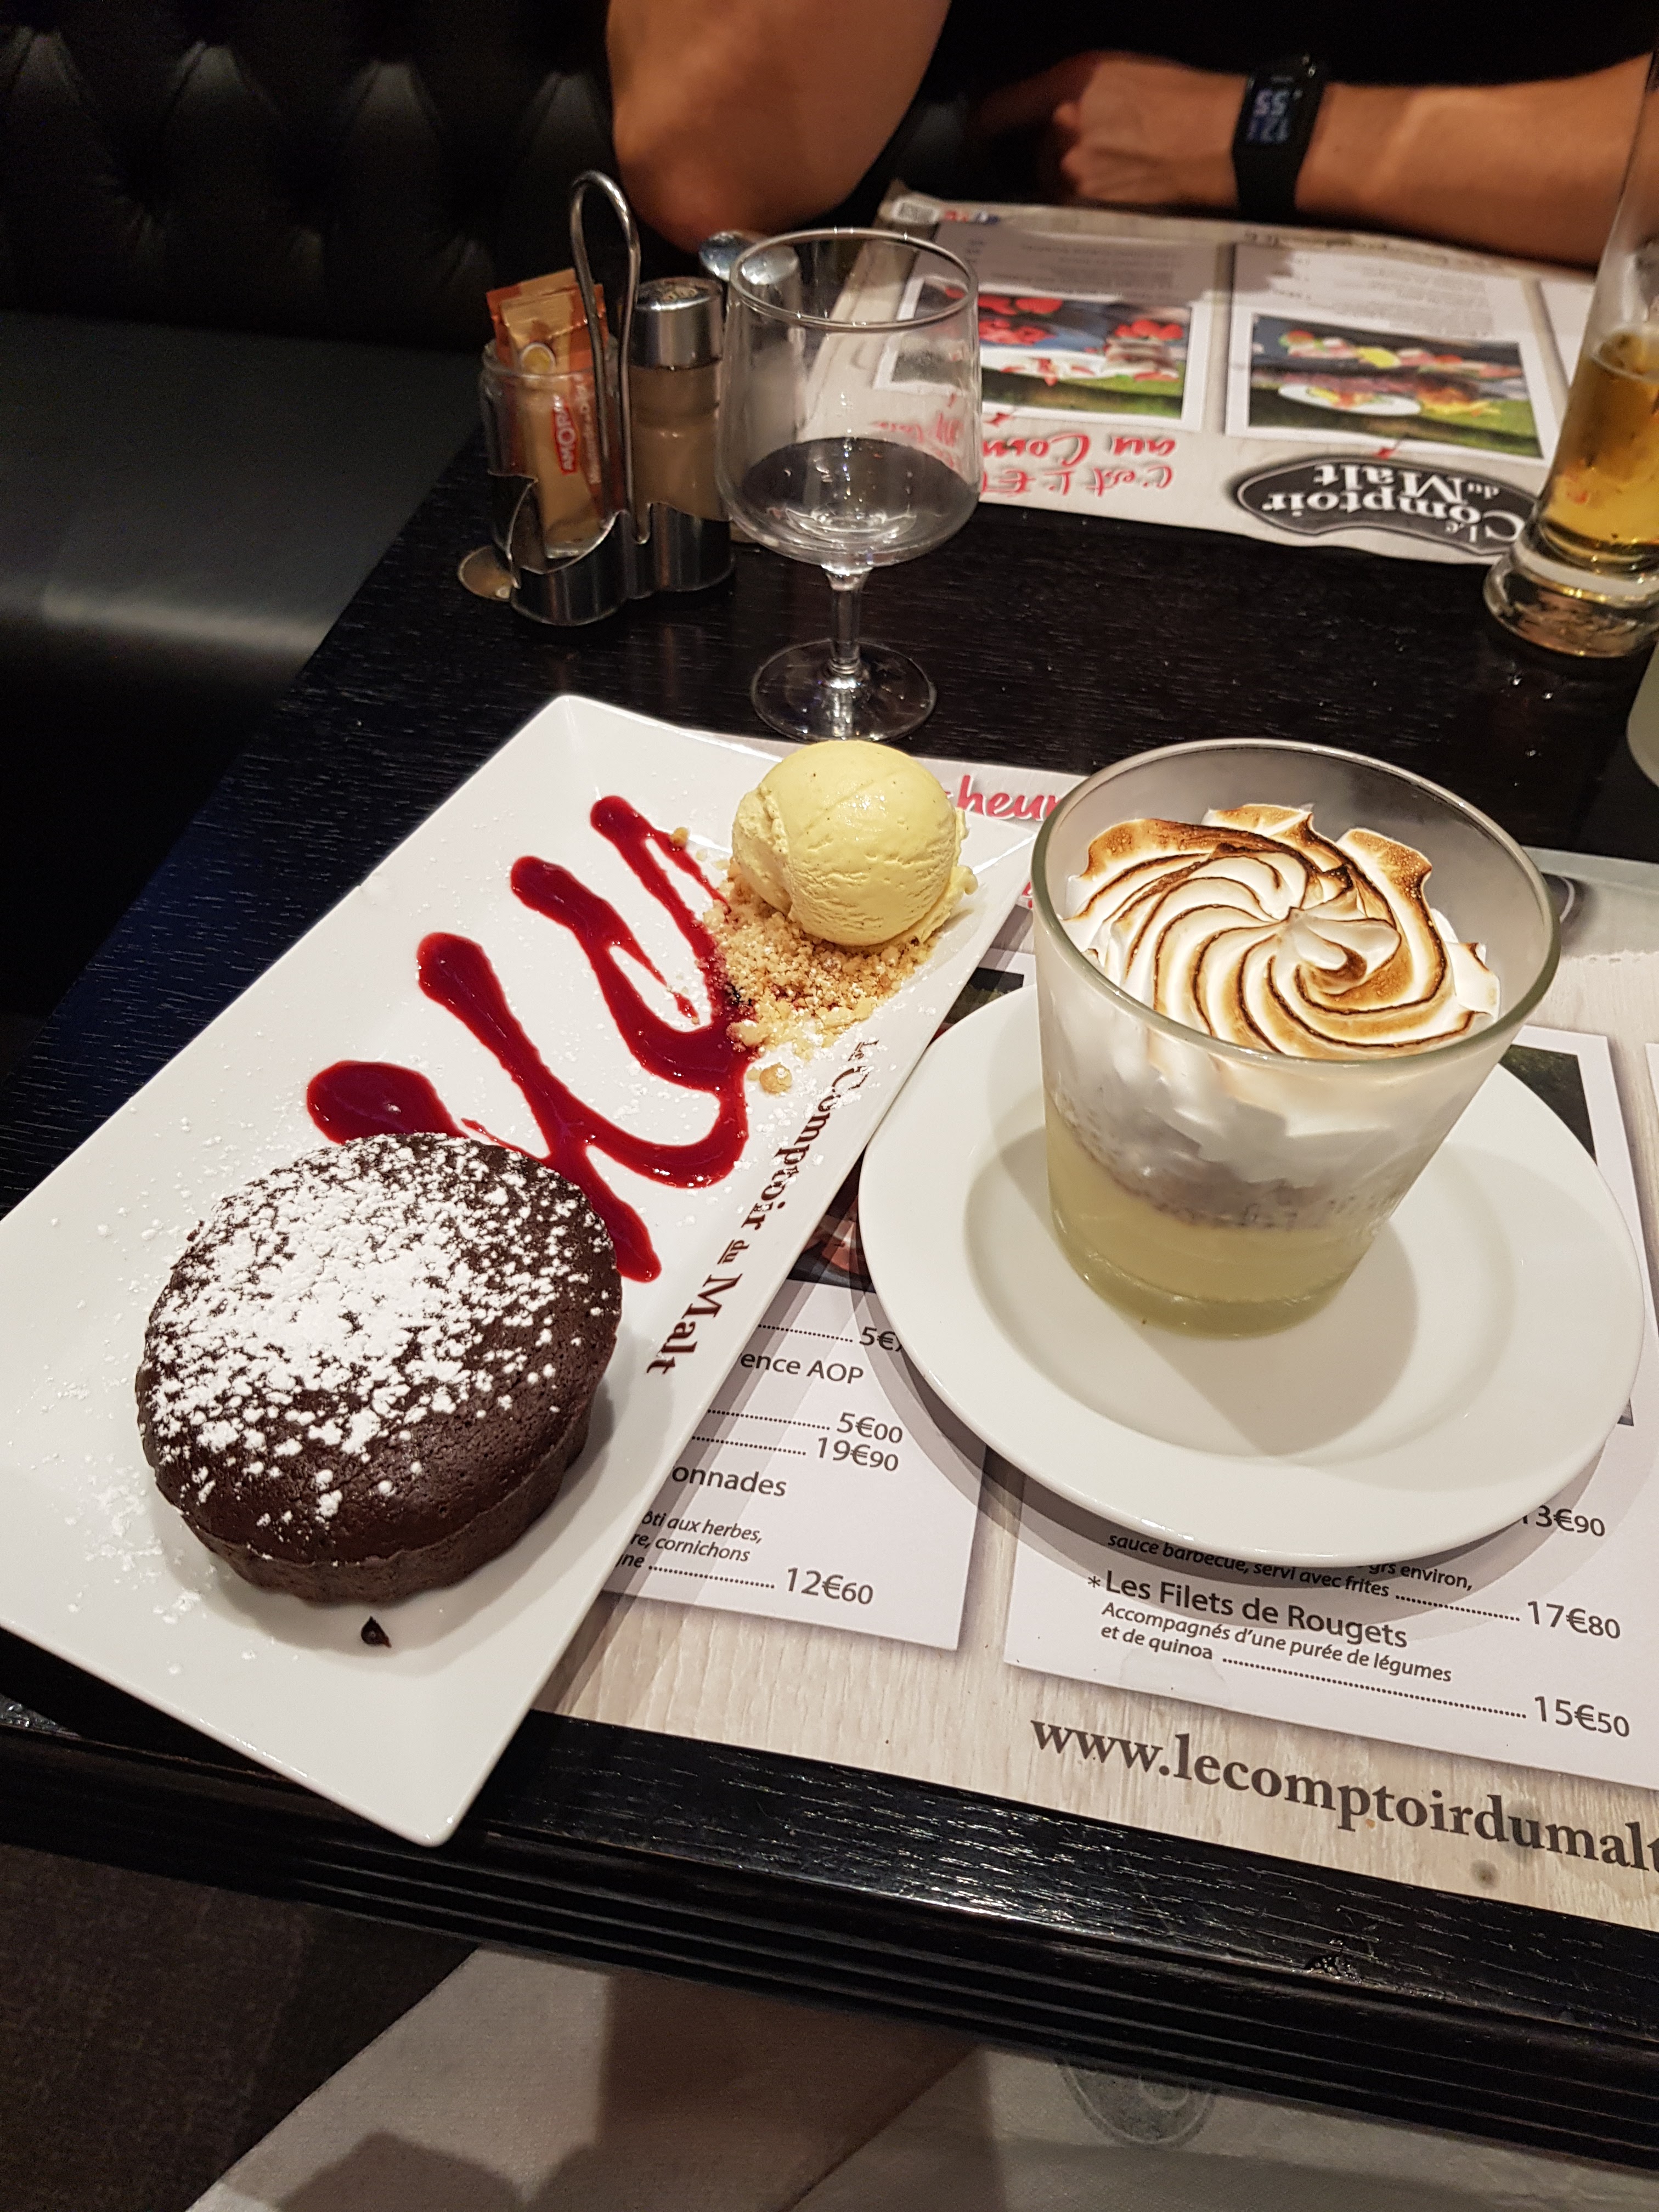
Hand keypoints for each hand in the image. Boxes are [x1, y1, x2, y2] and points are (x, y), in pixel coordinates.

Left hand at [977, 52, 1242, 211]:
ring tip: (1117, 162)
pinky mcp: (1090, 205)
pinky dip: (1086, 195)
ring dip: (1071, 174)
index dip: (981, 126)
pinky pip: (1072, 201)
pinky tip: (1121, 180)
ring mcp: (1074, 171)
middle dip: (1051, 149)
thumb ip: (1070, 87)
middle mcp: (1063, 127)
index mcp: (1069, 84)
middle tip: (1095, 143)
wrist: (1215, 139)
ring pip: (1053, 178)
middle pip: (1032, 149)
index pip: (997, 111)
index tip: (977, 135)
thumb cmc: (1178, 98)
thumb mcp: (1116, 70)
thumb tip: (1038, 105)